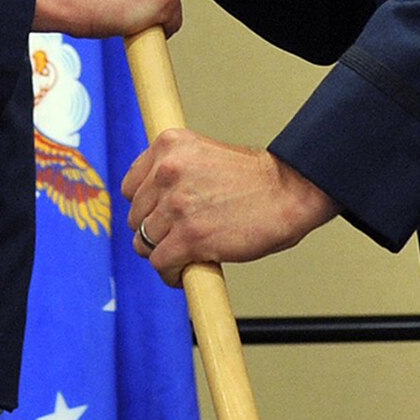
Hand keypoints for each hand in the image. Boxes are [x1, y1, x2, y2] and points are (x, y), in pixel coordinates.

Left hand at [122, 131, 338, 286]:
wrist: (288, 191)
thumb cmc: (254, 178)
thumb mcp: (202, 155)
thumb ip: (173, 171)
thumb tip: (150, 202)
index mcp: (169, 145)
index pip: (131, 186)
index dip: (145, 207)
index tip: (158, 217)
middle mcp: (167, 171)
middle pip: (136, 216)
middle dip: (154, 232)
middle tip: (177, 239)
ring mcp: (177, 205)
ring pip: (145, 242)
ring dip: (162, 254)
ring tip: (183, 257)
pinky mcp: (189, 237)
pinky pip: (161, 263)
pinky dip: (171, 274)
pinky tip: (185, 272)